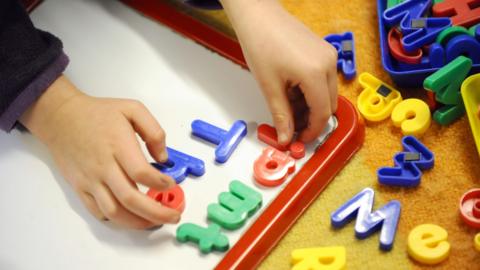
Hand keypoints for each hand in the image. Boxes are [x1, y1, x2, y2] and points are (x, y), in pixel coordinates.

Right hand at [20, 76, 179, 228]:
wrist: (61, 118)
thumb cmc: (98, 113)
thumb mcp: (132, 109)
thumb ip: (154, 131)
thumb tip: (163, 158)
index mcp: (118, 145)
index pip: (141, 172)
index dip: (160, 183)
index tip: (171, 184)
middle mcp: (103, 166)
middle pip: (130, 198)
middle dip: (156, 212)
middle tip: (174, 216)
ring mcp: (90, 180)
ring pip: (114, 212)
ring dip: (138, 222)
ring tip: (155, 221)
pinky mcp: (80, 188)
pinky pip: (98, 212)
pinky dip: (117, 220)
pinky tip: (131, 217)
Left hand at [221, 0, 337, 143]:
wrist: (259, 16)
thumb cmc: (261, 43)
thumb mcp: (269, 86)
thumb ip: (281, 115)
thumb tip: (286, 137)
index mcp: (315, 73)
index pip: (322, 113)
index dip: (311, 131)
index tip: (299, 140)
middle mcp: (328, 63)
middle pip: (328, 104)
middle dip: (311, 120)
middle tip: (291, 126)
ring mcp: (328, 55)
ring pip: (327, 93)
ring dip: (310, 106)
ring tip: (287, 106)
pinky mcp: (324, 51)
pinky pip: (324, 79)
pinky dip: (311, 91)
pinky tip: (292, 91)